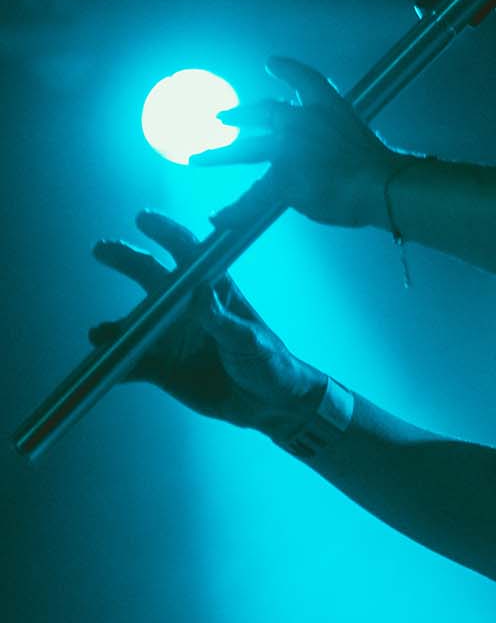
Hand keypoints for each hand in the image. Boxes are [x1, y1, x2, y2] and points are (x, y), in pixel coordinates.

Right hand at [89, 209, 322, 433]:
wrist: (266, 403)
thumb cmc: (269, 362)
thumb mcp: (249, 340)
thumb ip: (221, 318)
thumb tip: (198, 291)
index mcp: (214, 290)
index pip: (188, 252)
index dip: (166, 232)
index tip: (144, 219)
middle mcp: (187, 307)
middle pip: (151, 276)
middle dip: (126, 259)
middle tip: (102, 249)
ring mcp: (173, 336)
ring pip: (135, 323)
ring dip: (115, 326)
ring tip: (100, 334)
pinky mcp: (163, 366)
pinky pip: (132, 362)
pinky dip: (116, 365)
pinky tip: (104, 369)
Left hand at [188, 55, 395, 229]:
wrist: (377, 184)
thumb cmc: (378, 168)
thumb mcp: (364, 141)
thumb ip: (335, 144)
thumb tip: (316, 162)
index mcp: (329, 107)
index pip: (306, 80)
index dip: (287, 70)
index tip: (271, 63)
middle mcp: (302, 121)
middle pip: (265, 111)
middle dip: (241, 114)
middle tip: (221, 116)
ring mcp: (287, 148)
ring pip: (245, 150)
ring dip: (219, 154)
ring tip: (197, 157)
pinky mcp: (280, 177)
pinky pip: (253, 196)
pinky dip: (236, 210)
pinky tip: (219, 217)